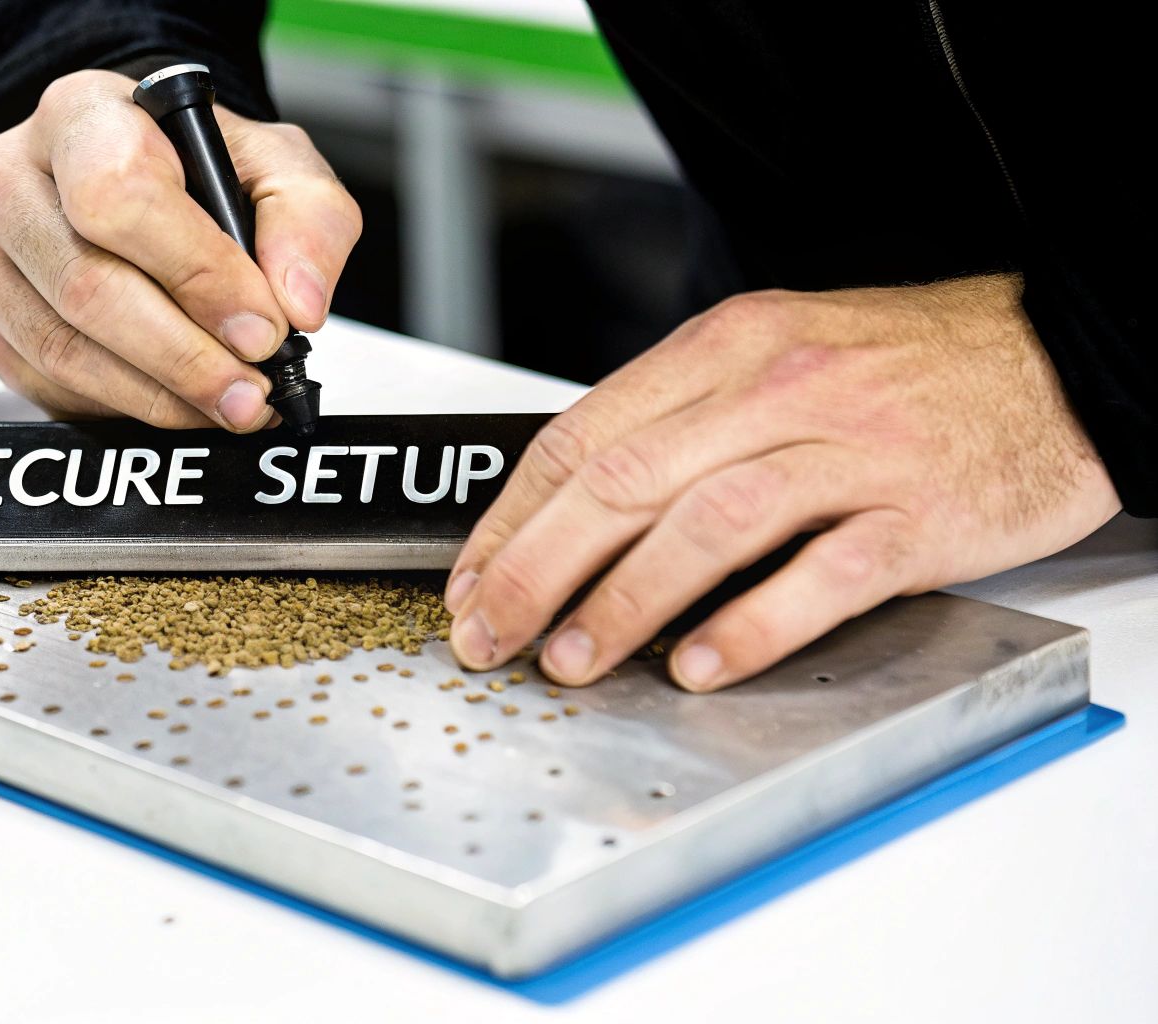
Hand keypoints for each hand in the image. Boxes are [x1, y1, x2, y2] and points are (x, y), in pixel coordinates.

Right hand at [0, 70, 360, 430]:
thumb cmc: (199, 168)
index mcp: (81, 115)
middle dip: (184, 355)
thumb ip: (309, 221)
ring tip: (230, 405)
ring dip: (160, 394)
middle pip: (86, 285)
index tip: (262, 326)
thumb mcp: (278, 168)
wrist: (140, 180)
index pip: (119, 196)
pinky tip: (184, 403)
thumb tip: (299, 304)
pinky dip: (129, 407)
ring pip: (65, 347)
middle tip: (251, 389)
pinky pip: (53, 384)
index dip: (197, 272)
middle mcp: (10, 179)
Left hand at [445, 275, 1121, 690]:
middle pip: (623, 481)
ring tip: (570, 660)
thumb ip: (681, 418)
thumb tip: (576, 505)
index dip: (512, 519)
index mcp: (727, 347)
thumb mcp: (775, 356)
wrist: (1058, 356)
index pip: (584, 436)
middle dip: (535, 568)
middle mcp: (777, 390)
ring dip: (624, 602)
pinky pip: (820, 574)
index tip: (469, 581)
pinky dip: (752, 624)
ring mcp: (850, 451)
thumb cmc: (905, 366)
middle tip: (488, 635)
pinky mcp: (917, 514)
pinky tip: (701, 665)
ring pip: (706, 525)